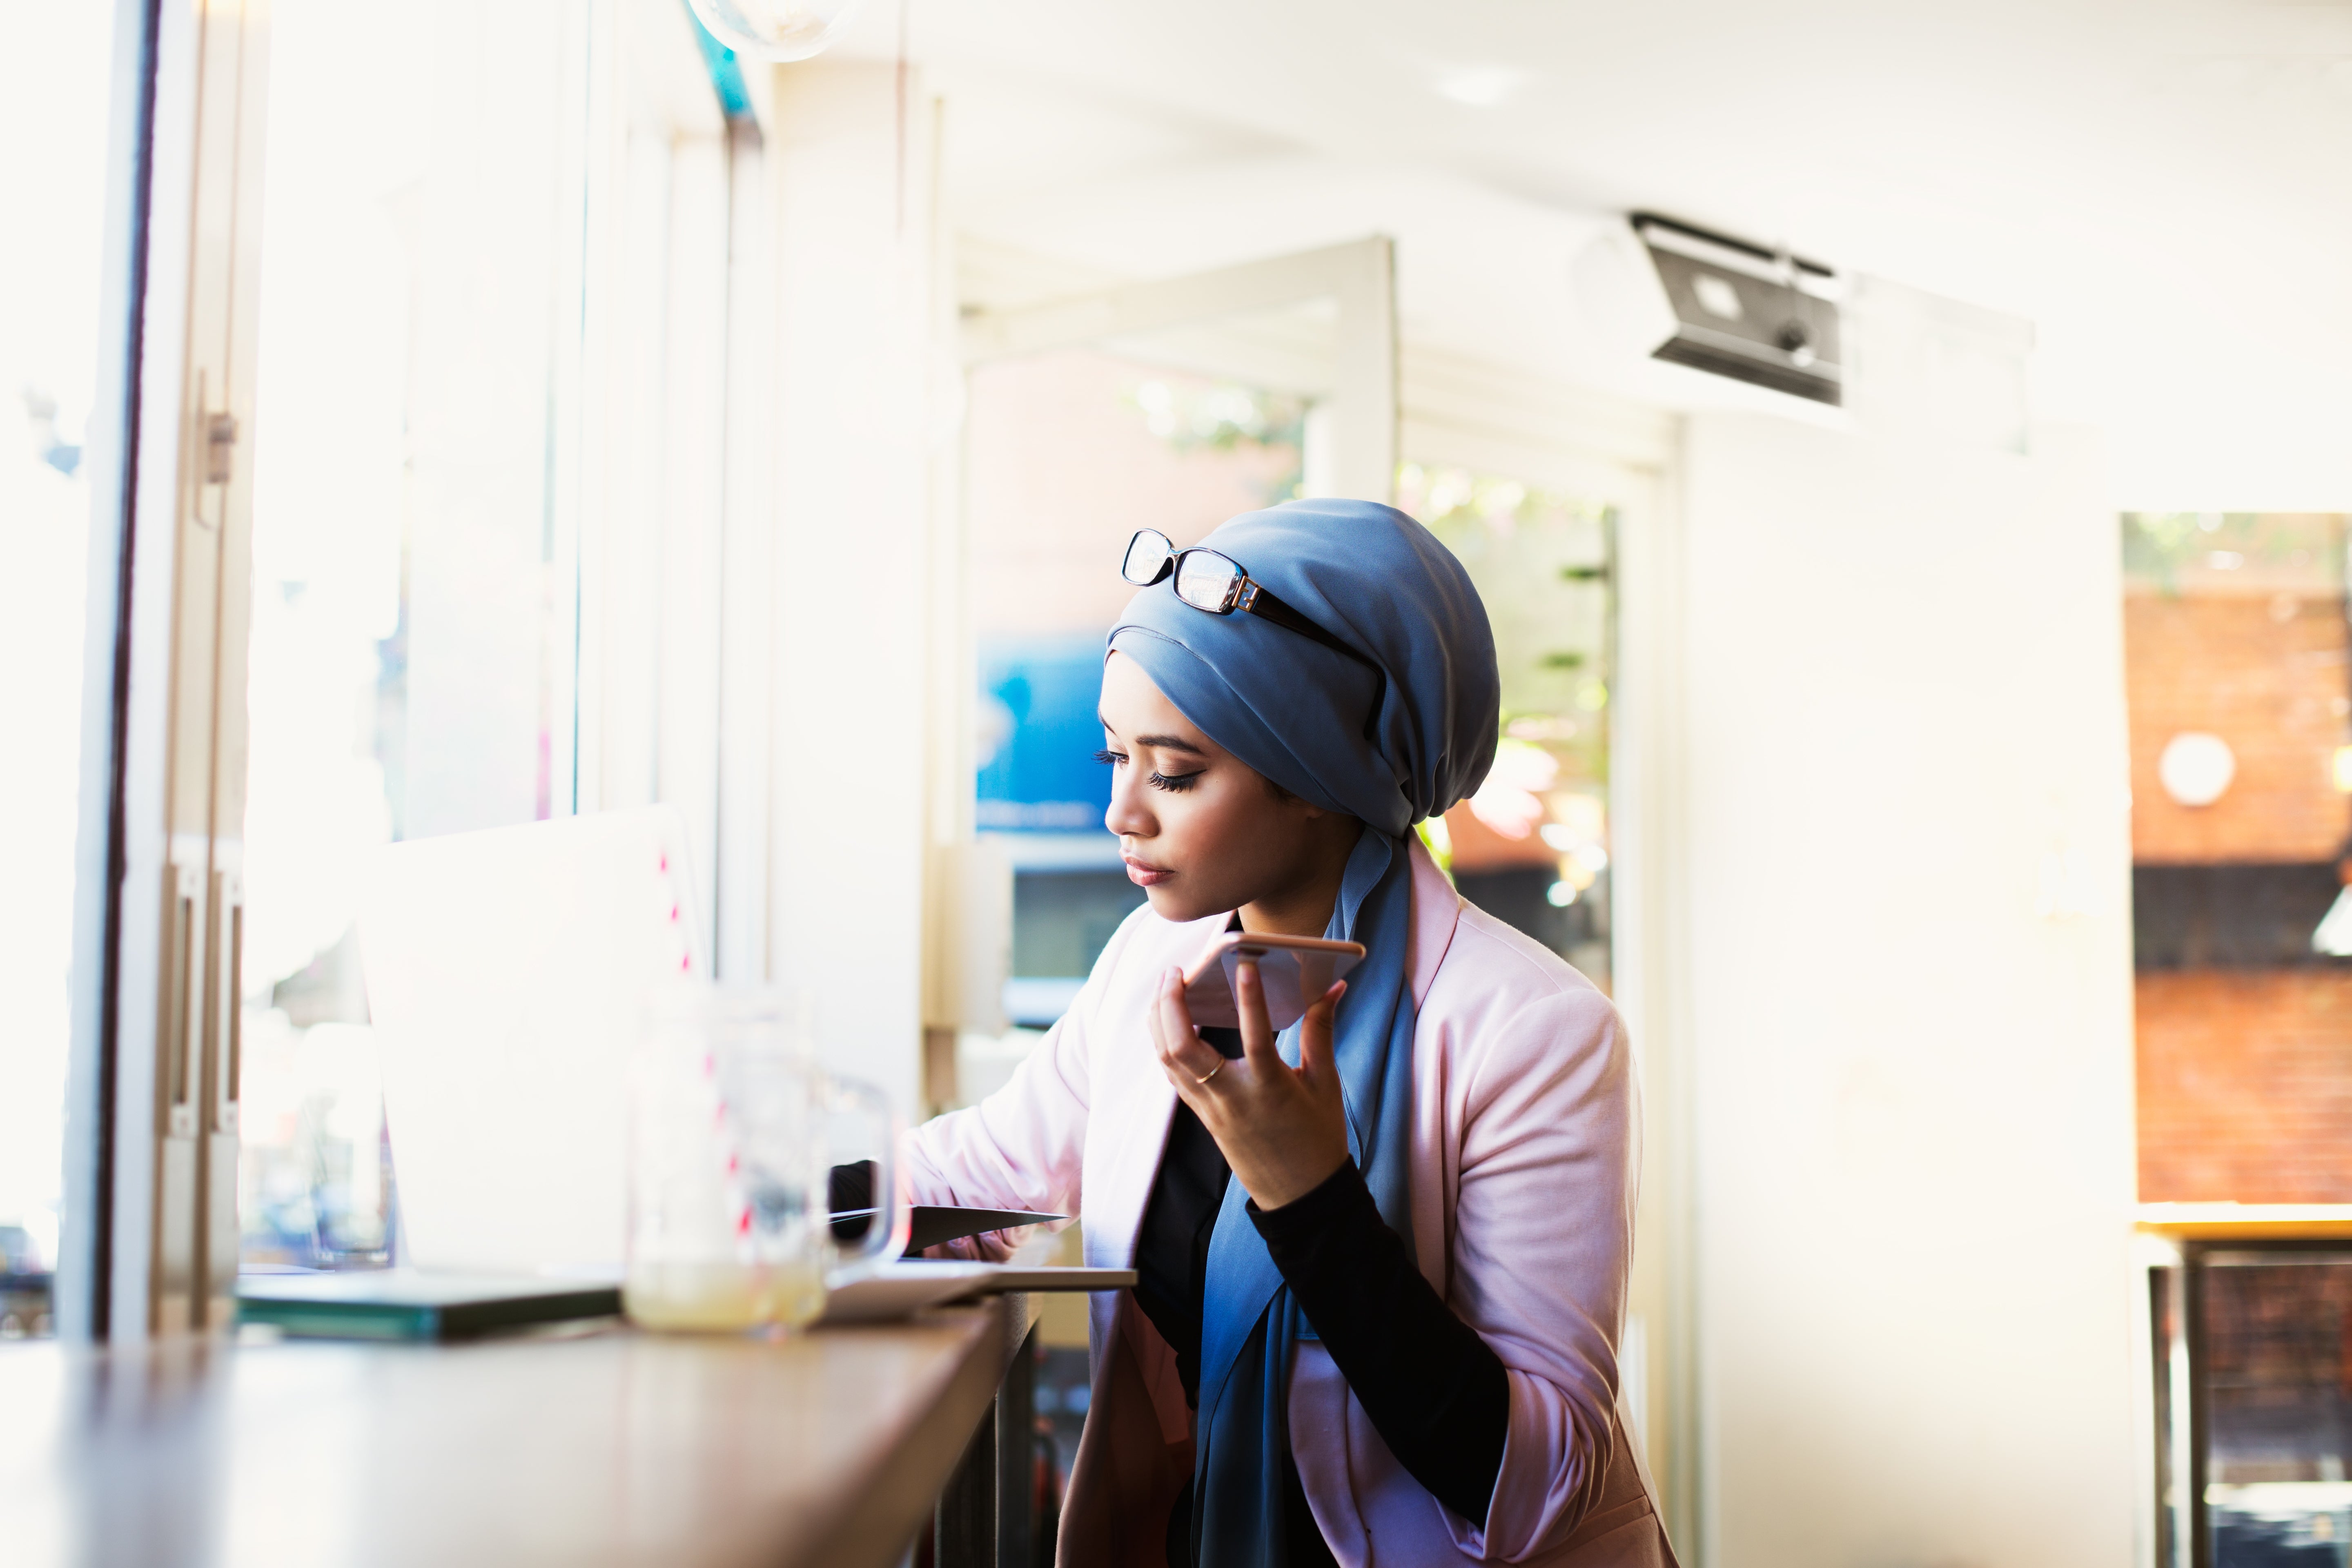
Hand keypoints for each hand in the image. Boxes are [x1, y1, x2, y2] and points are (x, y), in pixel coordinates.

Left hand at [1148, 959, 1349, 1210]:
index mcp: (1269, 1089)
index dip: (1249, 997)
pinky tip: (1170, 1023)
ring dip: (1160, 1020)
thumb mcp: (1325, 1084)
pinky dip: (1165, 1043)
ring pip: (1168, 1059)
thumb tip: (1333, 988)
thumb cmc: (1318, 1139)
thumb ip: (1321, 1031)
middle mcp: (1231, 1098)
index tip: (1244, 962)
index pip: (1255, 1035)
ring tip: (1167, 987)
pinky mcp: (1203, 1116)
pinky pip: (1173, 1075)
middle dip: (1170, 1003)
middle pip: (1182, 1046)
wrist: (1299, 1195)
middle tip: (1176, 970)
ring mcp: (1211, 1108)